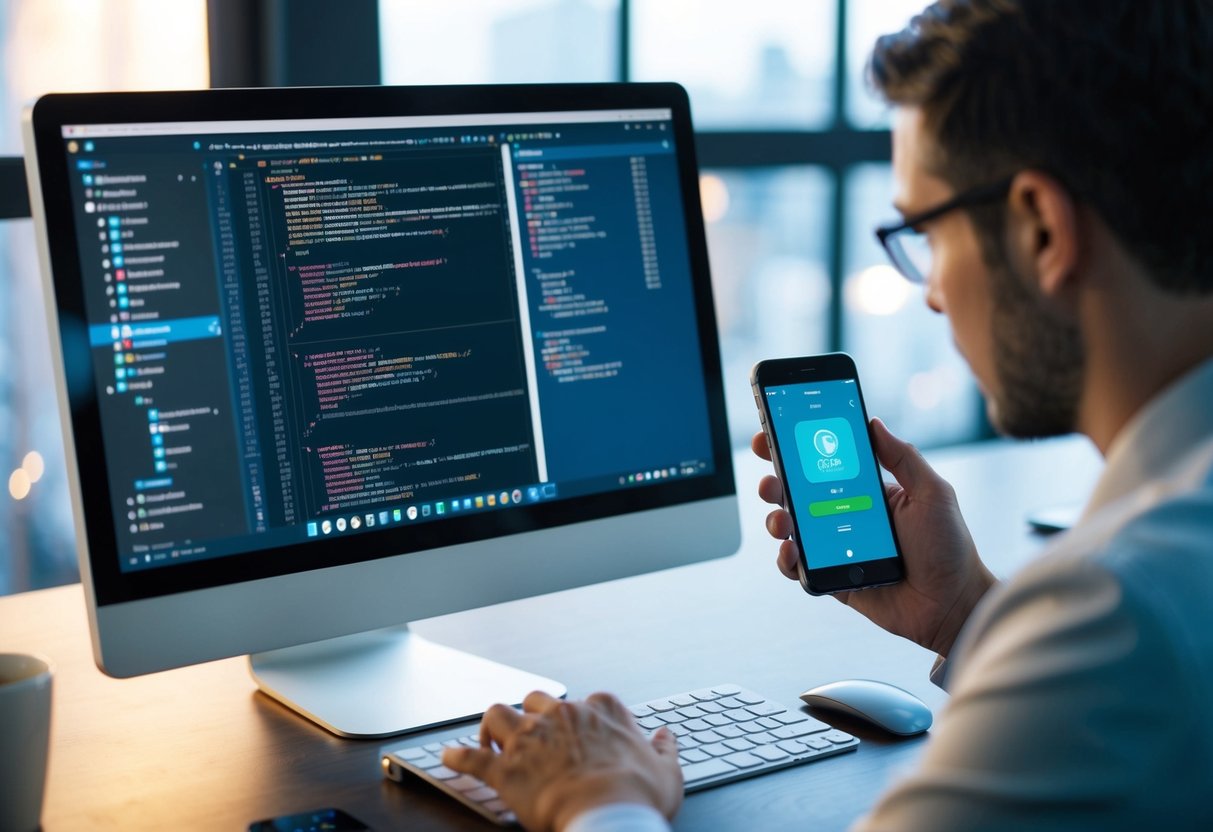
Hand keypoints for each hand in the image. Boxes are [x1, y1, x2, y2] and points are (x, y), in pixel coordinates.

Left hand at [442, 690, 682, 831]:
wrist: (608, 818)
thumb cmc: (637, 797)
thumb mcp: (666, 772)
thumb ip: (664, 750)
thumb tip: (665, 736)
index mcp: (602, 710)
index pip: (589, 700)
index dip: (583, 718)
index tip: (582, 735)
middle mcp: (562, 715)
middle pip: (537, 700)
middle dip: (532, 716)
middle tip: (532, 737)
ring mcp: (531, 739)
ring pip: (498, 714)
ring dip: (492, 727)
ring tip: (492, 741)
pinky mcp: (505, 768)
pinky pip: (470, 757)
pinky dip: (457, 757)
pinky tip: (449, 758)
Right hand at [752, 418, 995, 656]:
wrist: (952, 602)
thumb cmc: (949, 546)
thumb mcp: (932, 493)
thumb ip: (903, 457)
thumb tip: (873, 422)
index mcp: (865, 491)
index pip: (824, 464)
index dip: (796, 448)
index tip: (774, 432)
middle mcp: (844, 515)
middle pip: (797, 492)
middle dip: (775, 480)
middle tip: (771, 478)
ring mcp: (834, 547)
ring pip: (790, 528)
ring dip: (776, 519)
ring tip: (782, 520)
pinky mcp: (831, 577)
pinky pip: (797, 567)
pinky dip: (786, 559)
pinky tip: (791, 552)